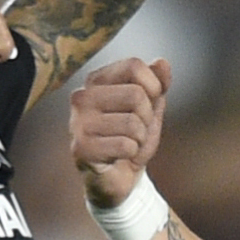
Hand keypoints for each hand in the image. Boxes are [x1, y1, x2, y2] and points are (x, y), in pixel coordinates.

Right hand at [71, 57, 169, 207]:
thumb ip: (158, 84)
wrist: (119, 177)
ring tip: (127, 143)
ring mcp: (78, 122)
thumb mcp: (151, 108)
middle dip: (147, 117)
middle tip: (136, 131)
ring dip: (140, 138)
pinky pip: (125, 145)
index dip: (153, 86)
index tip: (149, 103)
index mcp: (97, 80)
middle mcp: (82, 96)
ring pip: (133, 122)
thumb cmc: (132, 138)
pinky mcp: (80, 147)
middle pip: (136, 94)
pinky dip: (131, 153)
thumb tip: (162, 62)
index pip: (134, 66)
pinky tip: (119, 156)